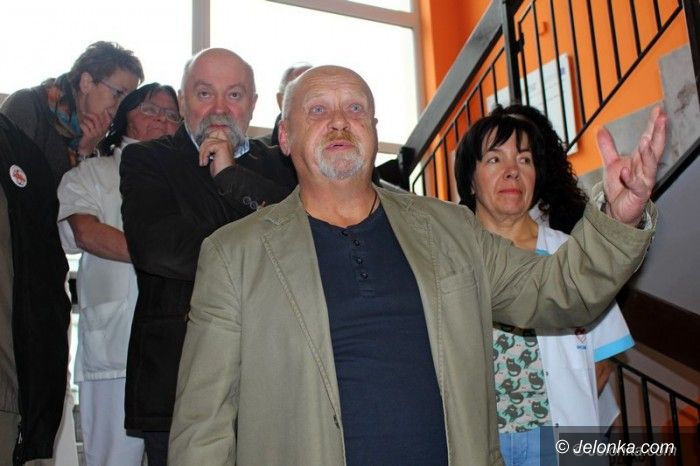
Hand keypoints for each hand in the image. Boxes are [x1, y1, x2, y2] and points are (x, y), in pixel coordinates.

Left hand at [78, 110, 111, 156]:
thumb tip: (100, 113)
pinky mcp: (89, 135)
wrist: (87, 146)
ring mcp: (95, 133)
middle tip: (84, 113)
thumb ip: (99, 123)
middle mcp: (101, 131)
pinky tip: (81, 126)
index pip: (108, 121)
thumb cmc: (92, 136)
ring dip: (84, 120)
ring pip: (89, 122)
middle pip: (96, 119)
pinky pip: (84, 126)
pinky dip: (81, 125)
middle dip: (89, 114)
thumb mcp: (97, 130)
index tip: (105, 110)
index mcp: (104, 129)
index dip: (107, 115)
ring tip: (83, 122)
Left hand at [199, 129, 234, 176]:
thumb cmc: (222, 170)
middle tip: (203, 156)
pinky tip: (206, 162)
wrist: (226, 177)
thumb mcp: (215, 157)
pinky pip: (208, 147)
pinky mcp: (222, 146)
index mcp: (226, 144)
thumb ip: (212, 149)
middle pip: (210, 135)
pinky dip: (204, 156)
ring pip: (207, 142)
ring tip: (203, 162)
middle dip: (204, 145)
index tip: (204, 148)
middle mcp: (227, 142)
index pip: (217, 131)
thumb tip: (204, 145)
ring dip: (202, 153)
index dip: (209, 136)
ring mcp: (225, 143)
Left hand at [597, 106, 666, 225]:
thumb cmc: (619, 187)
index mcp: (639, 159)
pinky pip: (636, 185)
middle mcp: (645, 168)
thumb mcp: (611, 163)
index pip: (649, 139)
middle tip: (662, 119)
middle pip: (654, 148)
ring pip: (649, 165)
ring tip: (646, 140)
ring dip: (648, 153)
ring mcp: (644, 181)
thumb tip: (601, 129)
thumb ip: (607, 147)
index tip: (658, 111)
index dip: (654, 125)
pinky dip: (631, 178)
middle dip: (659, 134)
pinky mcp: (639, 194)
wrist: (616, 210)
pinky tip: (625, 171)